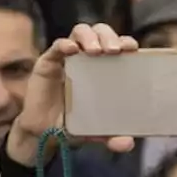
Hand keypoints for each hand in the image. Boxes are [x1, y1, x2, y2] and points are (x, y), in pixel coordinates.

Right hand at [7, 23, 137, 166]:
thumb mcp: (96, 130)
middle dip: (110, 36)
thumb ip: (112, 136)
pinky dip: (65, 44)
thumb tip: (128, 144)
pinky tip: (72, 50)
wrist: (43, 134)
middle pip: (101, 32)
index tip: (133, 49)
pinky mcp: (47, 62)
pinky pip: (57, 46)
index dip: (126, 42)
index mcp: (105, 66)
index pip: (118, 44)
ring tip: (96, 51)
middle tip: (115, 50)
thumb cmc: (74, 124)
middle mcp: (87, 57)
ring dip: (90, 36)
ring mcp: (67, 57)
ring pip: (80, 32)